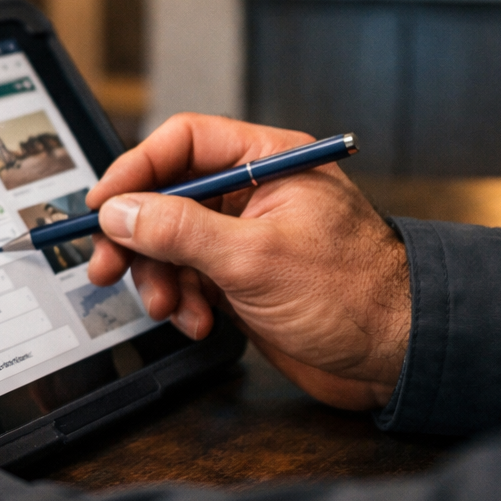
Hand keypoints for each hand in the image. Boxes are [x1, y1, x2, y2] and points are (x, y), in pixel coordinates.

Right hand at [86, 114, 410, 410]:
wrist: (399, 357)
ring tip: (169, 308)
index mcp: (267, 162)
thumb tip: (118, 210)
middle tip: (105, 265)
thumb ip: (178, 229)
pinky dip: (181, 302)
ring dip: (159, 279)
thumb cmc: (356, 295)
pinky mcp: (242, 278)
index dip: (134, 170)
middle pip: (166, 196)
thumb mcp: (253, 257)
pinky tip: (198, 322)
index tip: (100, 205)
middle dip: (135, 236)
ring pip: (170, 244)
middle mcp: (253, 193)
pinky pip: (187, 279)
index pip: (182, 143)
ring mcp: (245, 237)